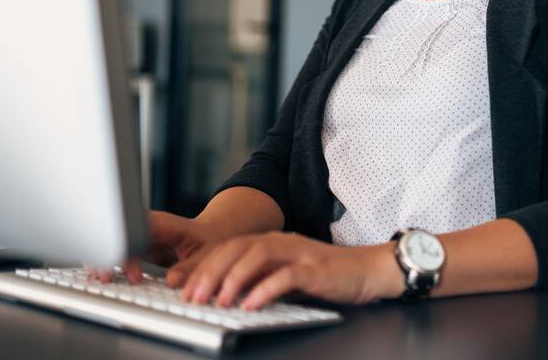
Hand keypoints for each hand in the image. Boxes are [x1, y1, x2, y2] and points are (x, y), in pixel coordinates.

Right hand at [86, 210, 229, 283]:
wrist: (211, 234)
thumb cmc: (209, 240)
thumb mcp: (207, 254)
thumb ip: (191, 267)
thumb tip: (172, 280)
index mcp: (161, 223)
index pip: (135, 234)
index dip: (129, 254)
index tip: (133, 276)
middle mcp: (145, 227)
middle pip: (116, 236)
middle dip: (106, 256)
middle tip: (106, 279)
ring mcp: (138, 236)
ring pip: (111, 243)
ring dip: (103, 260)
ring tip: (104, 279)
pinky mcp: (136, 246)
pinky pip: (116, 253)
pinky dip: (108, 264)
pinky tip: (105, 276)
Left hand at [167, 231, 402, 308]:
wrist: (367, 270)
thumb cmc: (325, 275)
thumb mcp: (284, 275)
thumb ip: (257, 279)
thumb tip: (221, 294)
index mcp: (270, 242)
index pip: (227, 247)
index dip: (201, 265)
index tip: (180, 285)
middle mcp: (281, 242)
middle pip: (236, 248)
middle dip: (210, 272)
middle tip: (192, 297)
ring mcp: (298, 253)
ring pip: (256, 256)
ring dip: (233, 279)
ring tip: (217, 301)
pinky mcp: (315, 269)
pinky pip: (285, 276)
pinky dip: (265, 290)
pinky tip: (251, 305)